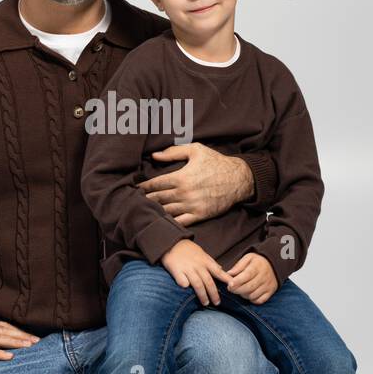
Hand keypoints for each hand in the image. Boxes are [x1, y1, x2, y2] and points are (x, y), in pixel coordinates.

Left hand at [137, 143, 253, 224]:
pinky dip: (168, 222)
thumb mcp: (197, 150)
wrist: (239, 179)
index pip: (155, 184)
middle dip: (144, 200)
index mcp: (182, 177)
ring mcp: (192, 206)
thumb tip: (155, 155)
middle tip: (133, 201)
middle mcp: (185, 193)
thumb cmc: (217, 163)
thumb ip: (174, 152)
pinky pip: (180, 222)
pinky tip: (161, 221)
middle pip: (158, 199)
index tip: (134, 188)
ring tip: (143, 211)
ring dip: (154, 211)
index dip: (143, 186)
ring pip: (166, 212)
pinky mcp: (200, 216)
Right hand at [161, 239, 234, 305]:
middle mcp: (198, 265)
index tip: (232, 287)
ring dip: (202, 295)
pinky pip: (182, 281)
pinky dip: (185, 286)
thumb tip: (221, 269)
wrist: (172, 242)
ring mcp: (187, 268)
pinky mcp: (176, 270)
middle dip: (214, 294)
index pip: (218, 272)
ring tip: (205, 303)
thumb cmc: (188, 249)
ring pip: (198, 284)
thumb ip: (211, 262)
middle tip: (217, 303)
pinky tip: (187, 290)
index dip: (226, 280)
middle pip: (209, 282)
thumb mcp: (202, 253)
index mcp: (205, 261)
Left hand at [226, 252, 277, 303]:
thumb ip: (238, 266)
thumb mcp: (248, 258)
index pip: (247, 275)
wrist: (273, 265)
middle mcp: (264, 276)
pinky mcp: (270, 292)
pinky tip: (249, 294)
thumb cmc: (257, 262)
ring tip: (240, 289)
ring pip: (253, 295)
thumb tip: (229, 274)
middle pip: (249, 287)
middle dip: (237, 290)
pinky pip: (259, 300)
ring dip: (244, 294)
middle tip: (230, 288)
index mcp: (257, 266)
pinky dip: (252, 299)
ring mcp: (268, 285)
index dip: (237, 281)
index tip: (230, 285)